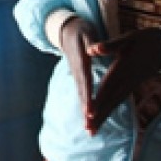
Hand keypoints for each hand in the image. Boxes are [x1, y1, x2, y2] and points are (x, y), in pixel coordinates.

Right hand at [60, 16, 101, 131]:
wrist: (67, 31)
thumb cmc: (80, 30)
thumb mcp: (86, 32)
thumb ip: (91, 42)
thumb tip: (93, 50)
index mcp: (81, 61)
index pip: (85, 81)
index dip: (88, 96)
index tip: (90, 110)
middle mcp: (77, 71)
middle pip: (82, 93)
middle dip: (86, 111)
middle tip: (90, 126)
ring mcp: (76, 76)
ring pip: (81, 97)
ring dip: (85, 113)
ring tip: (90, 130)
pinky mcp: (79, 79)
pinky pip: (82, 95)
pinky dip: (86, 107)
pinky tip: (91, 119)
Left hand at [87, 27, 160, 134]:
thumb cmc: (144, 40)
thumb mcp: (128, 38)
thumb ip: (110, 45)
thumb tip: (91, 50)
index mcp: (123, 68)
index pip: (108, 87)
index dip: (99, 100)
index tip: (89, 114)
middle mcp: (127, 80)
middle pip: (110, 100)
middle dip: (99, 115)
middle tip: (88, 130)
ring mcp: (130, 85)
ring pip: (115, 103)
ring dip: (103, 117)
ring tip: (92, 131)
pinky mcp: (132, 86)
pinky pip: (119, 100)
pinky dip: (110, 110)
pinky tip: (102, 119)